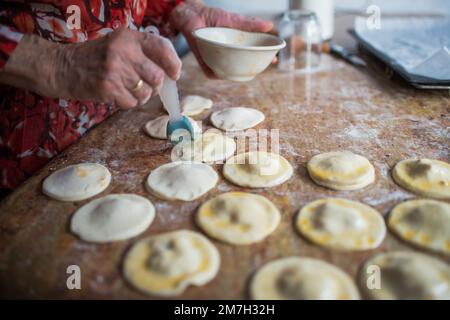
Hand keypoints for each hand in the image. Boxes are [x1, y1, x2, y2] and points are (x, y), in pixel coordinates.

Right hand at [1, 29, 181, 108]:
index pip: (162, 48)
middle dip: (155, 86)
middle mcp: (123, 51)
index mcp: (129, 37)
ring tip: (128, 89)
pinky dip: (128, 103)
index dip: (173, 64)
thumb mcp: (118, 45)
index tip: (174, 74)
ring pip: (146, 93)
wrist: (62, 67)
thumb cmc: (95, 58)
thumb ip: (142, 53)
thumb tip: (170, 73)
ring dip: (141, 96)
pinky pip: (132, 103)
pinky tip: (118, 95)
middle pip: (157, 77)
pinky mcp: (107, 88)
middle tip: (146, 86)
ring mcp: (115, 70)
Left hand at [170, 0, 272, 77]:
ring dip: (235, 74)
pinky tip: (222, 73)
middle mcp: (227, 54)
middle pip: (242, 66)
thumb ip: (250, 24)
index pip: (252, 54)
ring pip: (228, 72)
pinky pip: (211, 73)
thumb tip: (270, 26)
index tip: (272, 60)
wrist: (190, 14)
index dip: (263, 58)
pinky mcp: (203, 62)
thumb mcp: (233, 20)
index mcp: (236, 45)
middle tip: (260, 68)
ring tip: (241, 69)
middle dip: (252, 70)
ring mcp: (216, 59)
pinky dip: (216, 74)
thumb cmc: (212, 16)